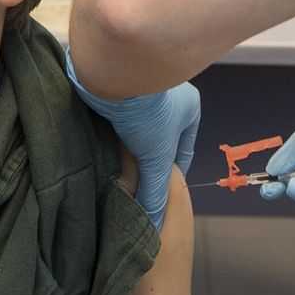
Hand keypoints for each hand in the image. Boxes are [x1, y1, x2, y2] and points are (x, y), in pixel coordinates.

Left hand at [65, 47, 200, 228]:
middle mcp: (171, 93)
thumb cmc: (147, 112)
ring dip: (129, 145)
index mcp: (190, 106)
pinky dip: (114, 131)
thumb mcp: (156, 156)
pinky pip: (121, 114)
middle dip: (147, 160)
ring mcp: (144, 87)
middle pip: (159, 138)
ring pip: (138, 127)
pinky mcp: (119, 85)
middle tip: (134, 182)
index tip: (160, 192)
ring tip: (116, 168)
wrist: (113, 71)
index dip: (172, 174)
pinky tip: (104, 146)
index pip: (183, 149)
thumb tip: (153, 223)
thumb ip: (155, 190)